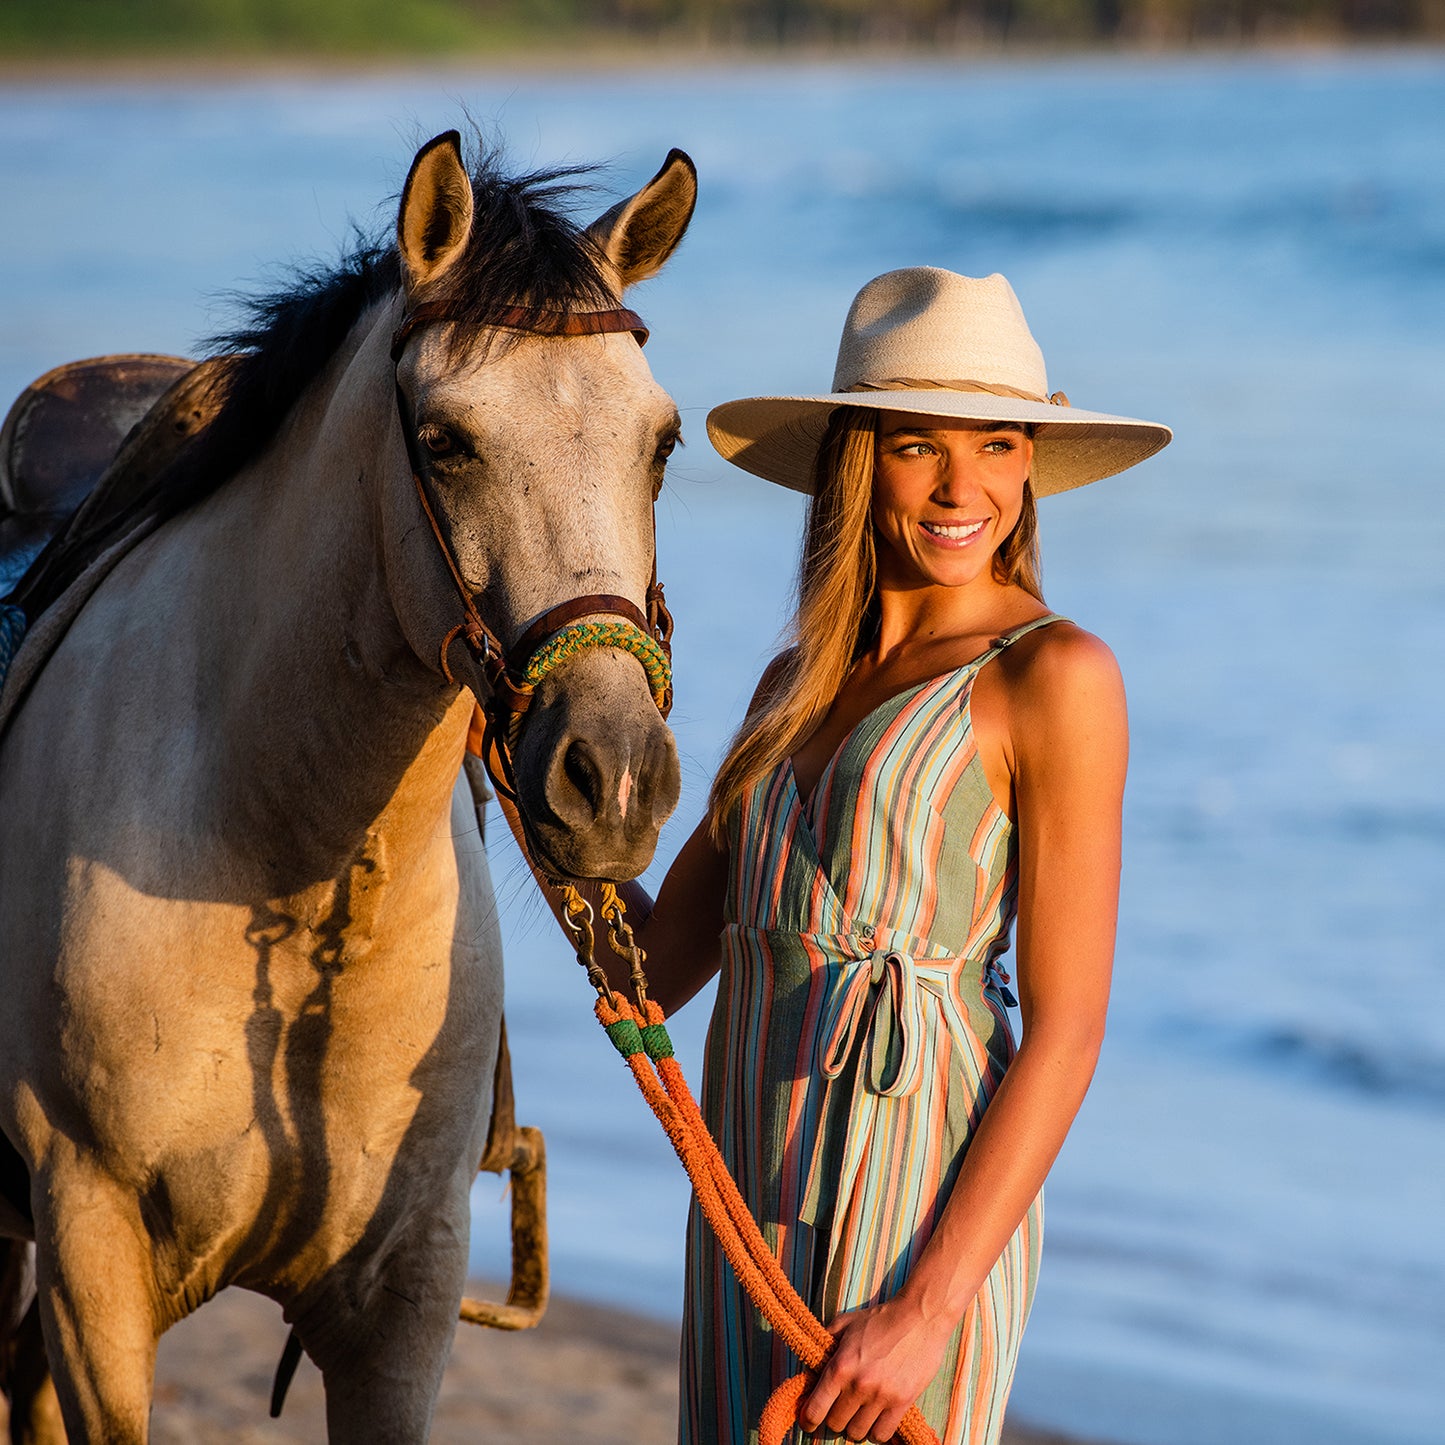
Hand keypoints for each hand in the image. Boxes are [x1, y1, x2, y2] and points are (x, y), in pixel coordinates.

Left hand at [797, 1296, 953, 1441]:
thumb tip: (813, 1364)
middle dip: (834, 1417)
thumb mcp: (846, 1323)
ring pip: (857, 1433)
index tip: (809, 1422)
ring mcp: (881, 1396)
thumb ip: (826, 1343)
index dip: (808, 1420)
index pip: (815, 1409)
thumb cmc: (880, 1319)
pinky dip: (876, 1432)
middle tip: (840, 1408)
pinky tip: (876, 1419)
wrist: (919, 1316)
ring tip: (859, 1413)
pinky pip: (882, 1434)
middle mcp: (858, 1385)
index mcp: (840, 1366)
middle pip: (835, 1424)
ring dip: (855, 1425)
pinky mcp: (902, 1403)